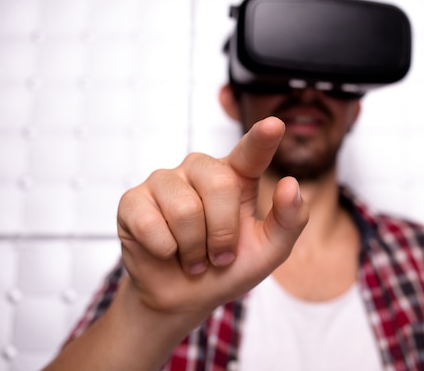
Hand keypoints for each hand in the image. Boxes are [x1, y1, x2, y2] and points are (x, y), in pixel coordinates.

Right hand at [117, 116, 308, 316]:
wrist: (184, 298)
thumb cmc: (228, 267)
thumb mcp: (269, 251)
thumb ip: (289, 220)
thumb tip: (290, 184)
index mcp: (236, 176)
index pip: (251, 152)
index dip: (262, 138)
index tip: (274, 124)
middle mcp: (199, 170)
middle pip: (220, 186)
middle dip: (223, 234)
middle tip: (218, 256)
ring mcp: (164, 181)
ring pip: (185, 210)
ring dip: (194, 249)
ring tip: (193, 257)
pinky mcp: (133, 200)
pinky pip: (151, 224)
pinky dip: (164, 250)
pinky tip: (165, 252)